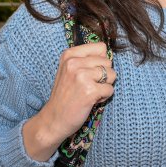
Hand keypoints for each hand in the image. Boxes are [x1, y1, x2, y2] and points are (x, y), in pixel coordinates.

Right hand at [23, 42, 115, 160]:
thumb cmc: (65, 95)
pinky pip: (110, 90)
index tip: (89, 72)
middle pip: (108, 62)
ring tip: (90, 92)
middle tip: (88, 86)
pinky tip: (91, 101)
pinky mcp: (90, 91)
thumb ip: (86, 59)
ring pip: (112, 75)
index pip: (101, 47)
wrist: (53, 119)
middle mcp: (74, 62)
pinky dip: (104, 97)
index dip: (100, 61)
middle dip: (103, 75)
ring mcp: (82, 76)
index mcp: (69, 54)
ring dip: (105, 86)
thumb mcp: (69, 70)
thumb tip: (109, 54)